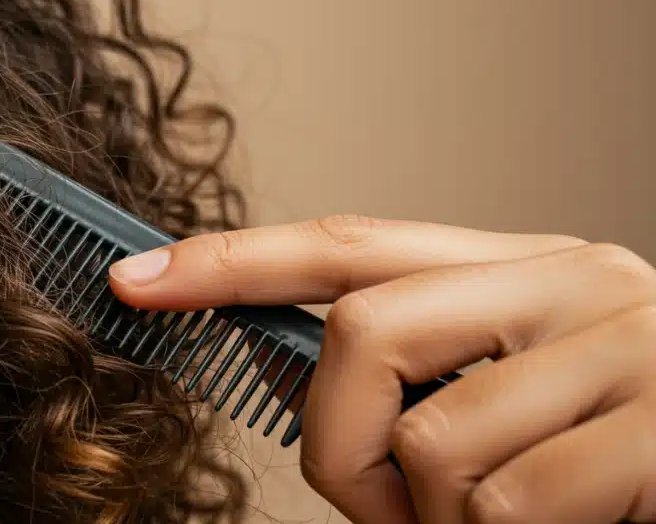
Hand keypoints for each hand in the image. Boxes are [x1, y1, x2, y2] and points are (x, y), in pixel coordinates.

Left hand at [108, 215, 655, 523]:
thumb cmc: (623, 461)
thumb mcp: (515, 402)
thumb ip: (420, 384)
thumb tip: (304, 403)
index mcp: (524, 269)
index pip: (349, 244)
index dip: (230, 261)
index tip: (133, 280)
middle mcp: (574, 283)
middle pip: (362, 330)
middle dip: (336, 445)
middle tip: (387, 509)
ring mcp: (627, 350)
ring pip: (432, 446)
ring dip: (433, 523)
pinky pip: (507, 503)